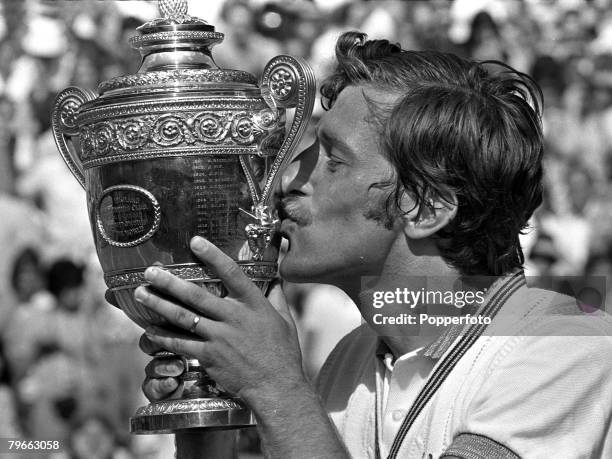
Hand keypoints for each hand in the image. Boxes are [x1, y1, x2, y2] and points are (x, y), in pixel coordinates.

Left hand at [135, 236, 304, 404]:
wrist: (276, 386)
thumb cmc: (282, 353)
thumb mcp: (284, 320)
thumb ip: (276, 296)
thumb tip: (274, 277)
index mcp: (253, 304)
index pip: (231, 273)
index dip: (213, 255)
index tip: (195, 241)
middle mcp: (234, 317)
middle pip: (196, 294)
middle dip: (169, 281)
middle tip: (150, 271)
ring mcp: (219, 337)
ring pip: (182, 317)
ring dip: (158, 304)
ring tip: (140, 293)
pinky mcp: (209, 356)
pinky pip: (180, 344)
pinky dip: (163, 337)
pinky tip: (148, 330)